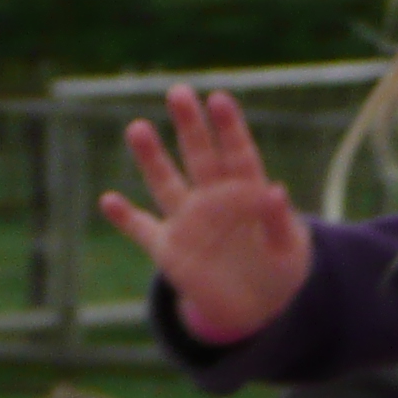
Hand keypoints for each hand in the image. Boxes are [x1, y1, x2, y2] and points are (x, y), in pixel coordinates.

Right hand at [101, 87, 314, 343]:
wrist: (254, 306)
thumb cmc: (279, 269)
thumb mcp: (290, 250)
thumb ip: (279, 222)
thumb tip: (275, 190)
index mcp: (247, 193)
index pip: (238, 153)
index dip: (229, 127)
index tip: (218, 98)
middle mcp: (213, 199)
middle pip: (200, 156)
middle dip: (190, 126)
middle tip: (178, 91)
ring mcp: (188, 222)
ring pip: (166, 183)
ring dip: (152, 158)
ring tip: (138, 127)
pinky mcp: (169, 249)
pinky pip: (142, 230)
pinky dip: (125, 218)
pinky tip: (107, 200)